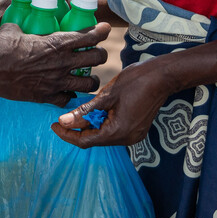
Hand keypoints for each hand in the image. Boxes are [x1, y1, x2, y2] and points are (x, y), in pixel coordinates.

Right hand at [0, 23, 109, 104]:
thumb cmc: (1, 46)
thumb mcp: (14, 29)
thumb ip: (24, 27)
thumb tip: (20, 23)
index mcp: (58, 42)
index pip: (90, 35)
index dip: (101, 31)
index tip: (104, 29)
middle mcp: (63, 62)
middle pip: (97, 58)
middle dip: (101, 55)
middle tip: (97, 54)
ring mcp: (57, 81)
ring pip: (90, 83)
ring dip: (92, 79)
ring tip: (90, 78)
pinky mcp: (48, 96)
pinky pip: (69, 99)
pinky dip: (70, 95)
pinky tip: (68, 92)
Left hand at [52, 60, 173, 147]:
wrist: (162, 76)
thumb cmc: (136, 81)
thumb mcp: (106, 95)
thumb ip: (84, 111)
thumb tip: (62, 122)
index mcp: (118, 132)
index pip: (85, 141)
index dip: (67, 135)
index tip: (53, 125)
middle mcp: (126, 139)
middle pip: (94, 140)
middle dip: (77, 130)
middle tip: (62, 117)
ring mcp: (133, 135)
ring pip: (103, 135)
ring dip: (90, 125)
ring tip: (78, 112)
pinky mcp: (136, 129)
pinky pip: (113, 130)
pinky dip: (101, 123)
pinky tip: (95, 111)